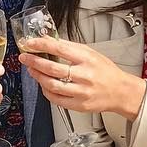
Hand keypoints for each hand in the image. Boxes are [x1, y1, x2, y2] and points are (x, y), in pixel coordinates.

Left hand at [19, 36, 146, 119]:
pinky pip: (56, 99)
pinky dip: (46, 91)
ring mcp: (81, 92)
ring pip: (52, 85)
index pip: (59, 49)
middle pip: (52, 68)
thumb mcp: (91, 53)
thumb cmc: (106, 72)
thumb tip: (49, 40)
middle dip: (34, 62)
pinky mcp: (79, 105)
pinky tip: (43, 85)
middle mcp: (84, 75)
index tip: (30, 44)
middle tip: (25, 58)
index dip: (41, 45)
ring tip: (32, 71)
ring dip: (38, 77)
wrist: (120, 92)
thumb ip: (69, 47)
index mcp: (87, 59)